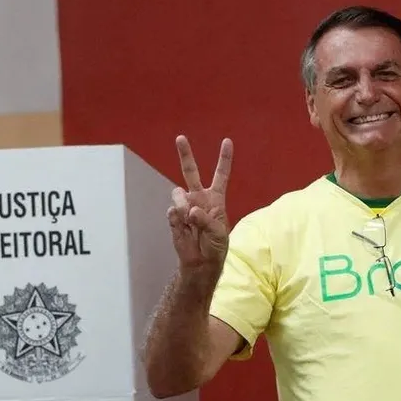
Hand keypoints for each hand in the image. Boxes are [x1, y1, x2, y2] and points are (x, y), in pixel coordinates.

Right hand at [167, 135, 233, 271]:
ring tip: (190, 220)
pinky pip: (173, 211)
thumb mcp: (219, 232)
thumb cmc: (216, 246)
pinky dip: (178, 220)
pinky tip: (184, 228)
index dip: (224, 159)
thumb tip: (190, 211)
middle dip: (185, 154)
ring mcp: (185, 206)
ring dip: (184, 205)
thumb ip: (206, 219)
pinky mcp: (174, 217)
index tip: (227, 141)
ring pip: (178, 192)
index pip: (221, 175)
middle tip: (180, 138)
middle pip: (191, 172)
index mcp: (215, 199)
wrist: (201, 263)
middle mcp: (199, 198)